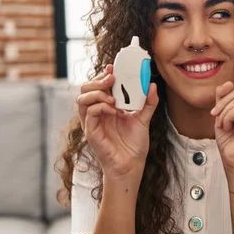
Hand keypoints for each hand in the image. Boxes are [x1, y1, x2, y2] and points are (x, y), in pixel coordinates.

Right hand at [77, 64, 158, 178]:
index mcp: (106, 108)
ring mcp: (92, 123)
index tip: (114, 67)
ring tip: (113, 97)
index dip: (103, 75)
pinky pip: (89, 113)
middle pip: (85, 89)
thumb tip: (151, 85)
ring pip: (82, 99)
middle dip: (97, 80)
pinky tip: (113, 110)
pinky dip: (100, 107)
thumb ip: (148, 103)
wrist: (132, 166)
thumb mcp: (143, 119)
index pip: (97, 86)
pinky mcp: (91, 132)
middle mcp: (96, 114)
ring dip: (97, 93)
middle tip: (112, 78)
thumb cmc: (134, 145)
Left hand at [211, 49, 233, 171]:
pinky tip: (230, 128)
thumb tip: (228, 84)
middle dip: (223, 104)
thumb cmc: (229, 138)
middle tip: (219, 119)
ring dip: (223, 114)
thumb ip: (224, 96)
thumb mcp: (222, 112)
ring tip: (226, 125)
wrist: (232, 159)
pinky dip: (227, 118)